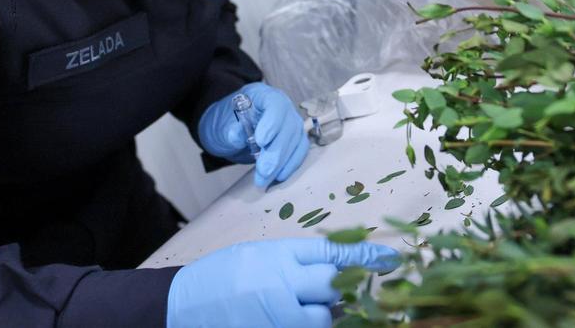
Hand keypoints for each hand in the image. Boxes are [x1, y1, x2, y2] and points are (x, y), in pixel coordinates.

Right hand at [167, 238, 400, 327]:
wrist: (182, 304)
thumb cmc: (224, 275)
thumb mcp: (261, 254)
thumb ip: (297, 261)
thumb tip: (338, 268)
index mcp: (278, 256)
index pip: (332, 254)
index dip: (365, 257)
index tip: (391, 258)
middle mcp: (281, 286)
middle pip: (332, 290)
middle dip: (334, 291)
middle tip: (320, 290)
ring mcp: (276, 317)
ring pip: (321, 321)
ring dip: (317, 315)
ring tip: (293, 307)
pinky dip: (303, 325)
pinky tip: (287, 316)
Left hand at [198, 82, 309, 187]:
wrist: (231, 129)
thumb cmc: (228, 122)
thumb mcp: (223, 124)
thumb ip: (231, 130)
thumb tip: (237, 137)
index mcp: (263, 96)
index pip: (275, 105)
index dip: (272, 123)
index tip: (261, 141)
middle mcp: (282, 107)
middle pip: (288, 127)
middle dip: (276, 152)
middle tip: (263, 172)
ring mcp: (290, 122)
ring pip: (296, 141)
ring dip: (282, 163)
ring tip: (266, 179)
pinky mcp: (294, 138)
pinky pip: (299, 151)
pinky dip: (290, 165)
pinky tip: (279, 176)